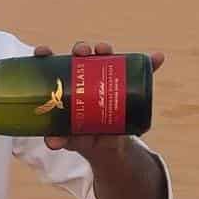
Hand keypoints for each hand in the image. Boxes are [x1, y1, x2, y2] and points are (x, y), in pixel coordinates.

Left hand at [30, 42, 166, 155]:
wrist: (107, 148)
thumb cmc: (82, 138)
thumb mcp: (73, 140)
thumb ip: (63, 139)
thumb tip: (52, 142)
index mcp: (67, 86)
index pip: (53, 64)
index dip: (46, 55)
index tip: (42, 52)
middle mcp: (84, 78)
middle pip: (81, 56)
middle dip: (80, 50)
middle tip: (81, 52)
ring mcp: (106, 80)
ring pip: (106, 59)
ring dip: (105, 50)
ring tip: (105, 50)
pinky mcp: (127, 87)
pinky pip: (140, 73)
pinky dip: (149, 64)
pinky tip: (157, 58)